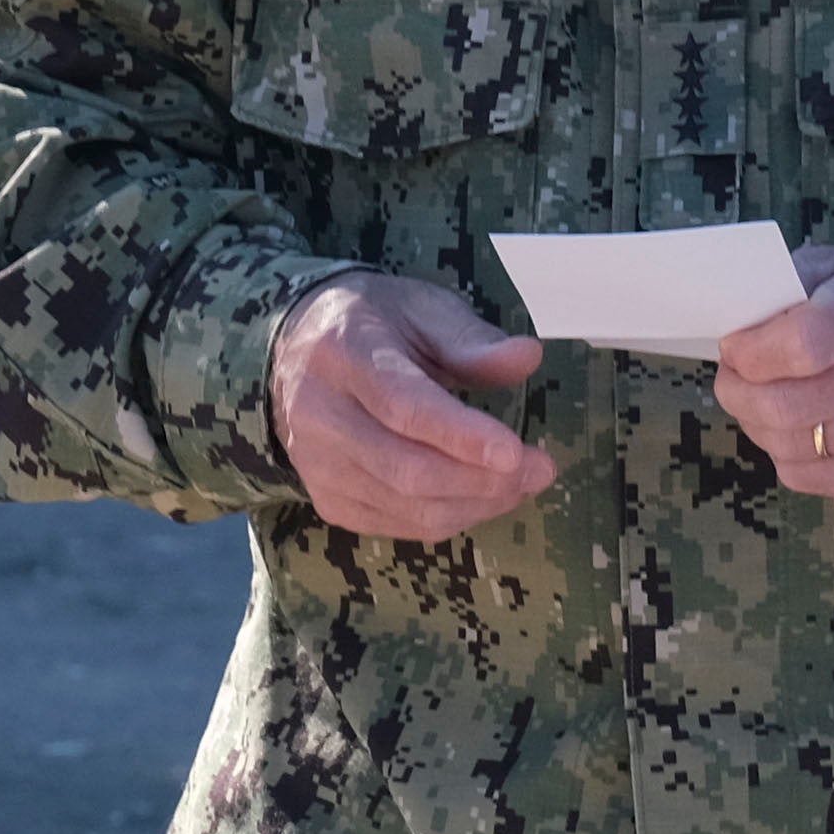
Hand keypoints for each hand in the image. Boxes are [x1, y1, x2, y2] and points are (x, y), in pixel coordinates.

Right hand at [267, 270, 553, 542]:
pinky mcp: (326, 498)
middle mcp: (319, 414)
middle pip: (406, 469)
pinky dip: (448, 518)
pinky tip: (483, 496)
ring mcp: (317, 464)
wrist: (293, 350)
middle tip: (541, 469)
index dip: (461, 435)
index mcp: (344, 353)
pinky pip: (395, 525)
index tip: (514, 453)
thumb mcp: (421, 308)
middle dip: (483, 480)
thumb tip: (528, 358)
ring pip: (404, 506)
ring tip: (522, 483)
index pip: (403, 405)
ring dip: (475, 504)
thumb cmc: (372, 322)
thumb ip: (472, 339)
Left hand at [710, 241, 833, 504]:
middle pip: (786, 406)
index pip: (802, 345)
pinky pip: (809, 478)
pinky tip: (803, 427)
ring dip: (761, 425)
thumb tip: (734, 327)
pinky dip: (789, 455)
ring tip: (768, 400)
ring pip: (790, 446)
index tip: (735, 347)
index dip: (750, 353)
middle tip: (735, 379)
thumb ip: (791, 285)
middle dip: (738, 393)